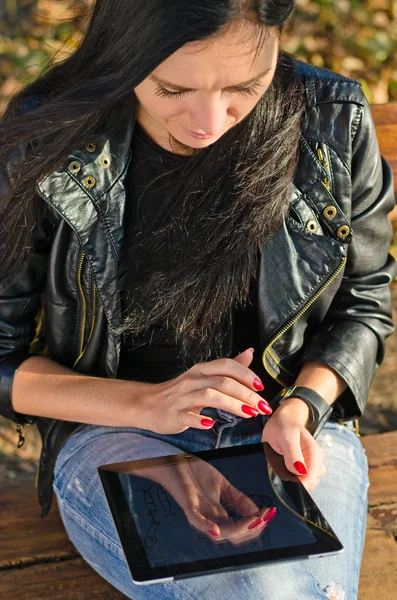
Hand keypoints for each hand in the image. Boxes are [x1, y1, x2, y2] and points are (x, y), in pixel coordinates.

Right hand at [135, 348, 272, 434]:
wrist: (148, 404)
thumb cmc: (180, 391)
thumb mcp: (204, 375)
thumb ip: (228, 367)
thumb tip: (249, 353)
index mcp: (202, 369)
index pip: (226, 365)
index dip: (246, 374)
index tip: (261, 387)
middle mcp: (193, 379)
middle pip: (223, 382)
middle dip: (246, 394)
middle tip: (263, 407)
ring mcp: (183, 397)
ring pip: (210, 396)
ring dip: (232, 404)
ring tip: (249, 414)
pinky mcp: (174, 414)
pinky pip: (187, 416)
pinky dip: (199, 420)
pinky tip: (210, 424)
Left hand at [136, 456, 276, 544]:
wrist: (176, 461)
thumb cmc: (195, 473)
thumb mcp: (223, 485)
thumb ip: (239, 499)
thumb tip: (257, 512)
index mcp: (219, 514)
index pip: (241, 528)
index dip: (257, 523)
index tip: (270, 512)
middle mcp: (211, 518)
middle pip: (234, 535)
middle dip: (253, 528)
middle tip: (265, 517)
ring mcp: (200, 514)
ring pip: (220, 532)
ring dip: (238, 529)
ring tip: (253, 520)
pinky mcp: (188, 506)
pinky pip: (197, 522)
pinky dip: (207, 528)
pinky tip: (217, 529)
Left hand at [261, 398, 325, 491]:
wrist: (283, 420)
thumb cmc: (283, 426)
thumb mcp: (285, 437)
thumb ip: (293, 454)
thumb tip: (300, 472)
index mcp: (315, 453)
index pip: (311, 478)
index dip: (298, 484)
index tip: (286, 479)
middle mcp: (317, 461)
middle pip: (309, 483)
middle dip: (295, 481)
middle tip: (281, 468)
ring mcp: (312, 464)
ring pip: (306, 482)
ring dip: (293, 479)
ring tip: (282, 465)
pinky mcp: (306, 467)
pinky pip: (301, 479)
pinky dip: (293, 477)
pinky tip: (285, 467)